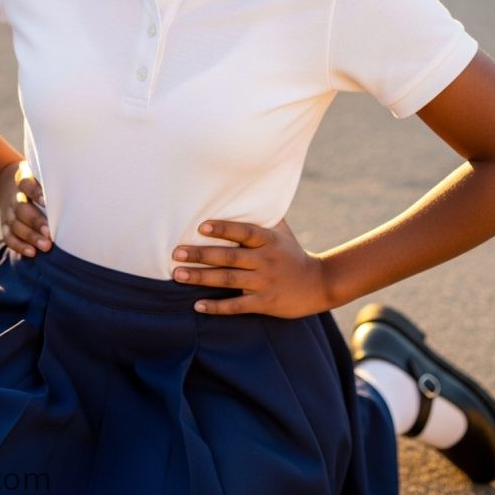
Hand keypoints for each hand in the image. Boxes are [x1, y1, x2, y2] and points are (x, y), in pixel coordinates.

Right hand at [0, 160, 50, 257]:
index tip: (46, 202)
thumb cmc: (37, 182)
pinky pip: (9, 237)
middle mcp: (14, 196)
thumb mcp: (41, 175)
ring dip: (30, 236)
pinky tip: (32, 252)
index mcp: (23, 179)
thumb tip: (79, 194)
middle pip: (21, 208)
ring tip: (45, 246)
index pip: (27, 184)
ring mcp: (8, 212)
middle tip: (49, 232)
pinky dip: (19, 246)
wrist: (7, 184)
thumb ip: (55, 182)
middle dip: (35, 221)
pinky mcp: (5, 225)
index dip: (36, 193)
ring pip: (15, 225)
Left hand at [172, 218, 328, 317]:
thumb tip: (244, 188)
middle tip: (176, 252)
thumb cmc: (291, 252)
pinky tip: (197, 305)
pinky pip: (237, 305)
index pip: (244, 232)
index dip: (224, 228)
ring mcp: (265, 282)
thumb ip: (263, 215)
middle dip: (201, 254)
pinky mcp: (264, 303)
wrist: (318, 284)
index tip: (201, 226)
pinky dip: (217, 307)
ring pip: (228, 280)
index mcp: (268, 240)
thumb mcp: (281, 231)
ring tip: (178, 275)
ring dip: (201, 277)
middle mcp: (266, 260)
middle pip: (229, 257)